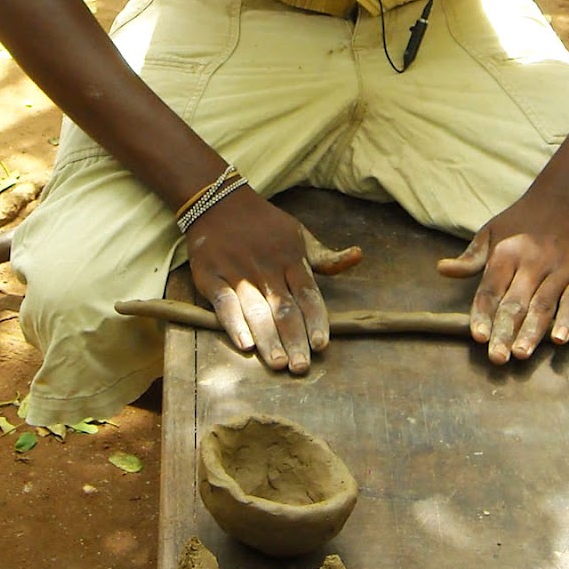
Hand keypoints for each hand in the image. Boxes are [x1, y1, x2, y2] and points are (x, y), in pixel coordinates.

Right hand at [185, 188, 360, 373]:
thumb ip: (324, 257)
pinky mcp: (210, 276)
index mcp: (291, 258)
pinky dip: (234, 323)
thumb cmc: (265, 225)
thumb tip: (358, 256)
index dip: (316, 321)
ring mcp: (237, 272)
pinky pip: (224, 303)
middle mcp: (266, 268)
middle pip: (284, 309)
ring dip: (268, 339)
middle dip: (294, 339)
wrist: (217, 201)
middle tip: (301, 367)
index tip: (322, 345)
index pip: (308, 295)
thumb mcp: (299, 235)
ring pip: (256, 310)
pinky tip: (245, 344)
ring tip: (278, 364)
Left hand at [437, 187, 568, 364]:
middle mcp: (532, 262)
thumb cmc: (521, 222)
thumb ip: (470, 258)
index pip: (491, 290)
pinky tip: (561, 339)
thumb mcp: (491, 232)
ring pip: (543, 305)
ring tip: (521, 354)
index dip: (484, 314)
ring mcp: (559, 269)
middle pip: (516, 303)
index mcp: (506, 253)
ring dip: (533, 332)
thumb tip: (441, 269)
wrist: (566, 198)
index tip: (478, 338)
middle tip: (497, 359)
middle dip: (505, 332)